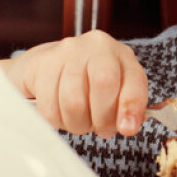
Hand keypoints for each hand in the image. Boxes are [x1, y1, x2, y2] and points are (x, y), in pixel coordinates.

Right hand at [4, 30, 147, 137]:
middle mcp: (96, 47)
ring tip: (79, 120)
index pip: (133, 82)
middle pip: (104, 86)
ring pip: (74, 102)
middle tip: (98, 127)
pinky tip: (61, 113)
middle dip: (101, 119)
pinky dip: (56, 120)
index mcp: (121, 55)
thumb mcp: (117, 89)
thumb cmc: (89, 80)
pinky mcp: (42, 64)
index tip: (127, 129)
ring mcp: (67, 52)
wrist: (49, 64)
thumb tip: (129, 126)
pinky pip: (49, 107)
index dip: (130, 109)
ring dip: (77, 123)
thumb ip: (128, 107)